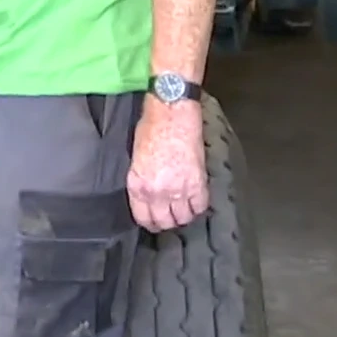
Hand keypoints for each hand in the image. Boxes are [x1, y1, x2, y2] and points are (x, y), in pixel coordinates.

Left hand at [127, 101, 209, 231]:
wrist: (172, 113)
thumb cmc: (152, 128)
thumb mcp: (136, 158)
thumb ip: (140, 179)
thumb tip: (147, 192)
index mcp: (137, 186)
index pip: (143, 218)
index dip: (150, 223)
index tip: (155, 221)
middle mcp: (156, 193)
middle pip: (164, 222)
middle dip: (167, 222)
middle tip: (171, 217)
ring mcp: (178, 190)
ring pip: (183, 218)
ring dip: (183, 216)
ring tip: (184, 209)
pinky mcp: (197, 184)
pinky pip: (200, 207)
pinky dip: (198, 206)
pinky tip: (196, 200)